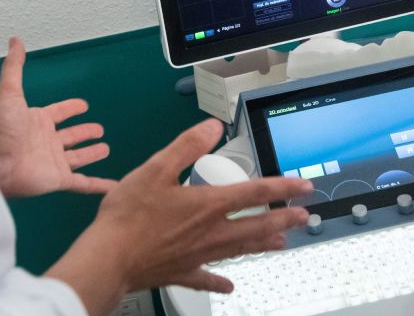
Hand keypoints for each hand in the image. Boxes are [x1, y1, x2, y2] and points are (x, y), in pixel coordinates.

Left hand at [0, 37, 114, 197]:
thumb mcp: (9, 92)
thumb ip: (15, 68)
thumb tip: (14, 41)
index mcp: (36, 122)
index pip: (58, 113)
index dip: (70, 108)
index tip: (82, 105)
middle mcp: (46, 142)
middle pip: (70, 136)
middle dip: (84, 132)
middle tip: (98, 129)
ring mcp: (53, 161)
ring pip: (78, 158)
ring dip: (91, 153)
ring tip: (104, 148)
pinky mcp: (58, 179)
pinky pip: (83, 183)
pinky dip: (98, 185)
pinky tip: (111, 185)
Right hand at [49, 119, 312, 306]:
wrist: (108, 259)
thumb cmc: (129, 215)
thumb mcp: (156, 169)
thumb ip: (187, 146)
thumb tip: (212, 127)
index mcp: (207, 204)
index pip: (254, 193)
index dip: (282, 188)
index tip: (304, 187)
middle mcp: (210, 232)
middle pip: (256, 225)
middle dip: (283, 219)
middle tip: (304, 217)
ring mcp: (198, 255)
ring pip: (239, 249)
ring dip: (262, 244)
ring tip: (282, 243)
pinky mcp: (181, 272)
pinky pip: (206, 277)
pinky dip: (219, 280)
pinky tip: (229, 285)